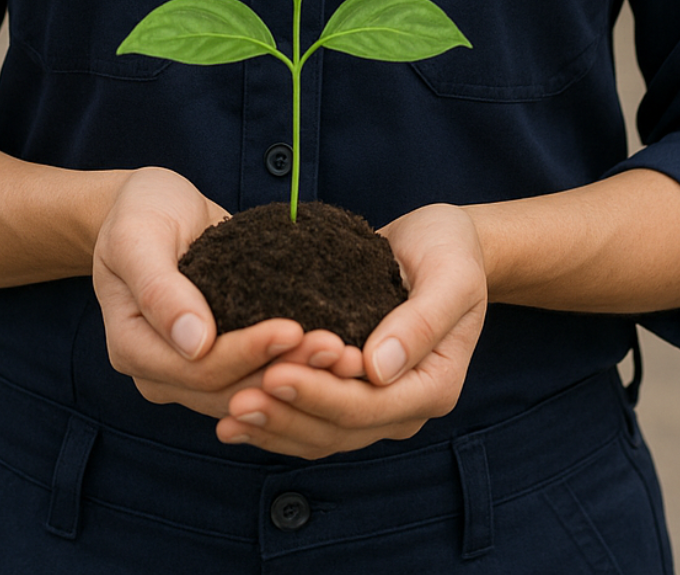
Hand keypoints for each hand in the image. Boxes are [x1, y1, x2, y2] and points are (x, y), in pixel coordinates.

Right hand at [93, 167, 313, 417]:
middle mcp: (160, 372)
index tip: (294, 329)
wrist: (151, 206)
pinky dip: (293, 369)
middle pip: (228, 388)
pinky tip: (332, 356)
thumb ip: (158, 288)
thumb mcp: (137, 236)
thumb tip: (195, 342)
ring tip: (344, 358)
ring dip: (297, 377)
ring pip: (248, 391)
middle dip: (284, 370)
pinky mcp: (219, 360)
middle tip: (335, 349)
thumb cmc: (140, 212)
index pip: (198, 368)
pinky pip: (256, 376)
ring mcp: (189, 372)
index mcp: (132, 346)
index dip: (247, 353)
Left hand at [217, 202, 488, 458]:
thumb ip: (421, 322)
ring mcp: (379, 405)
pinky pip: (312, 417)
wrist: (444, 245)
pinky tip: (235, 413)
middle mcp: (404, 406)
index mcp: (433, 385)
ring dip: (275, 426)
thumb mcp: (449, 275)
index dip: (320, 395)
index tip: (274, 373)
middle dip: (287, 415)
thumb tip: (377, 368)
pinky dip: (277, 418)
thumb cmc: (450, 251)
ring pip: (320, 434)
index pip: (369, 405)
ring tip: (228, 413)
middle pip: (339, 429)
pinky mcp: (353, 391)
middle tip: (236, 399)